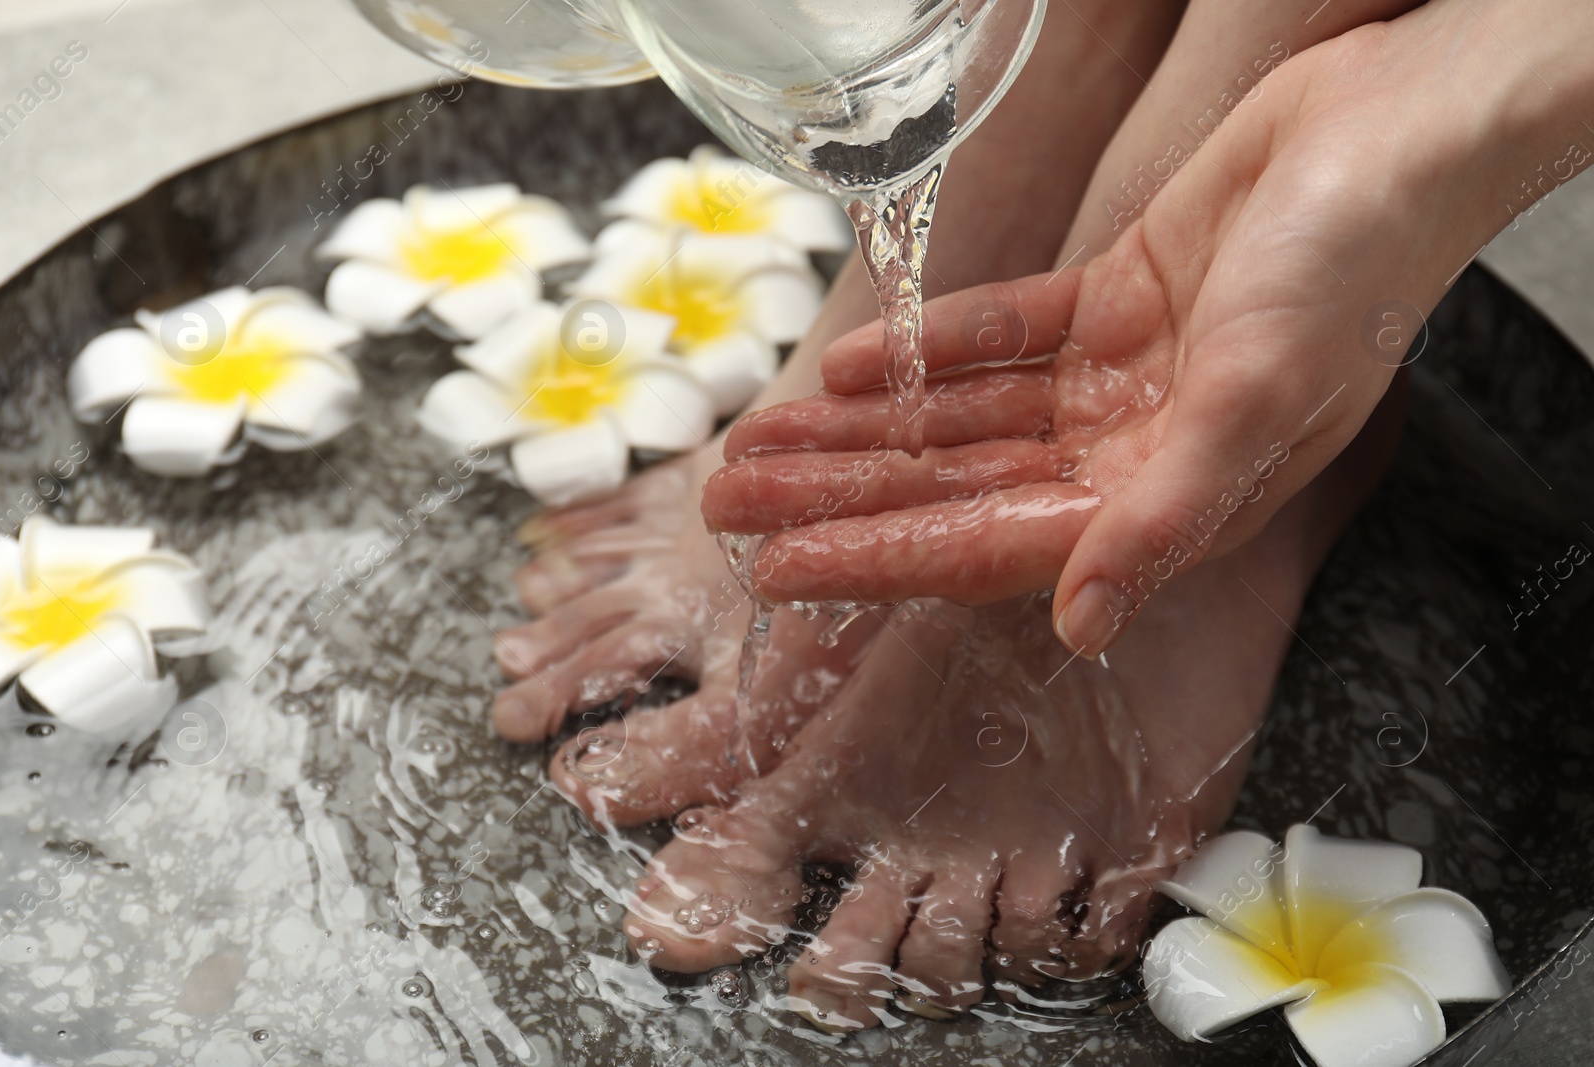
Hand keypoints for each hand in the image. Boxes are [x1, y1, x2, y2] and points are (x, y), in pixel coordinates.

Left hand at [703, 0, 1593, 654]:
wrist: (1394, 131)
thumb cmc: (1353, 268)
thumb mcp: (1257, 398)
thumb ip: (1165, 515)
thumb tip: (1082, 625)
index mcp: (1163, 501)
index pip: (988, 548)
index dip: (876, 560)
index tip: (775, 569)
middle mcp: (1128, 454)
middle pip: (950, 490)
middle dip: (836, 496)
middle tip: (728, 497)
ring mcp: (1115, 380)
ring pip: (957, 421)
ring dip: (858, 430)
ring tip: (758, 435)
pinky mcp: (1109, 304)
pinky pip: (995, 341)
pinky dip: (925, 355)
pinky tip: (849, 369)